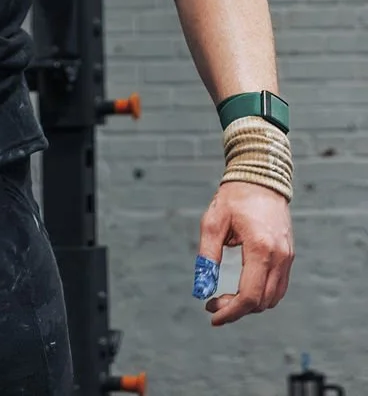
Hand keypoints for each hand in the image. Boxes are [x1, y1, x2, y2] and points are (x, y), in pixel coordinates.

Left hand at [199, 181, 293, 324]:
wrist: (260, 176)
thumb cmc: (234, 197)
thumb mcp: (213, 223)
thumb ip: (207, 256)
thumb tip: (201, 287)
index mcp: (260, 248)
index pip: (249, 296)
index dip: (230, 312)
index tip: (212, 315)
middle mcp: (279, 257)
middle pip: (261, 302)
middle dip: (237, 309)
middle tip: (214, 301)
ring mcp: (287, 257)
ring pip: (273, 298)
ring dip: (251, 304)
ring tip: (228, 297)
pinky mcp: (289, 255)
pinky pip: (279, 287)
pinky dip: (262, 294)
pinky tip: (244, 288)